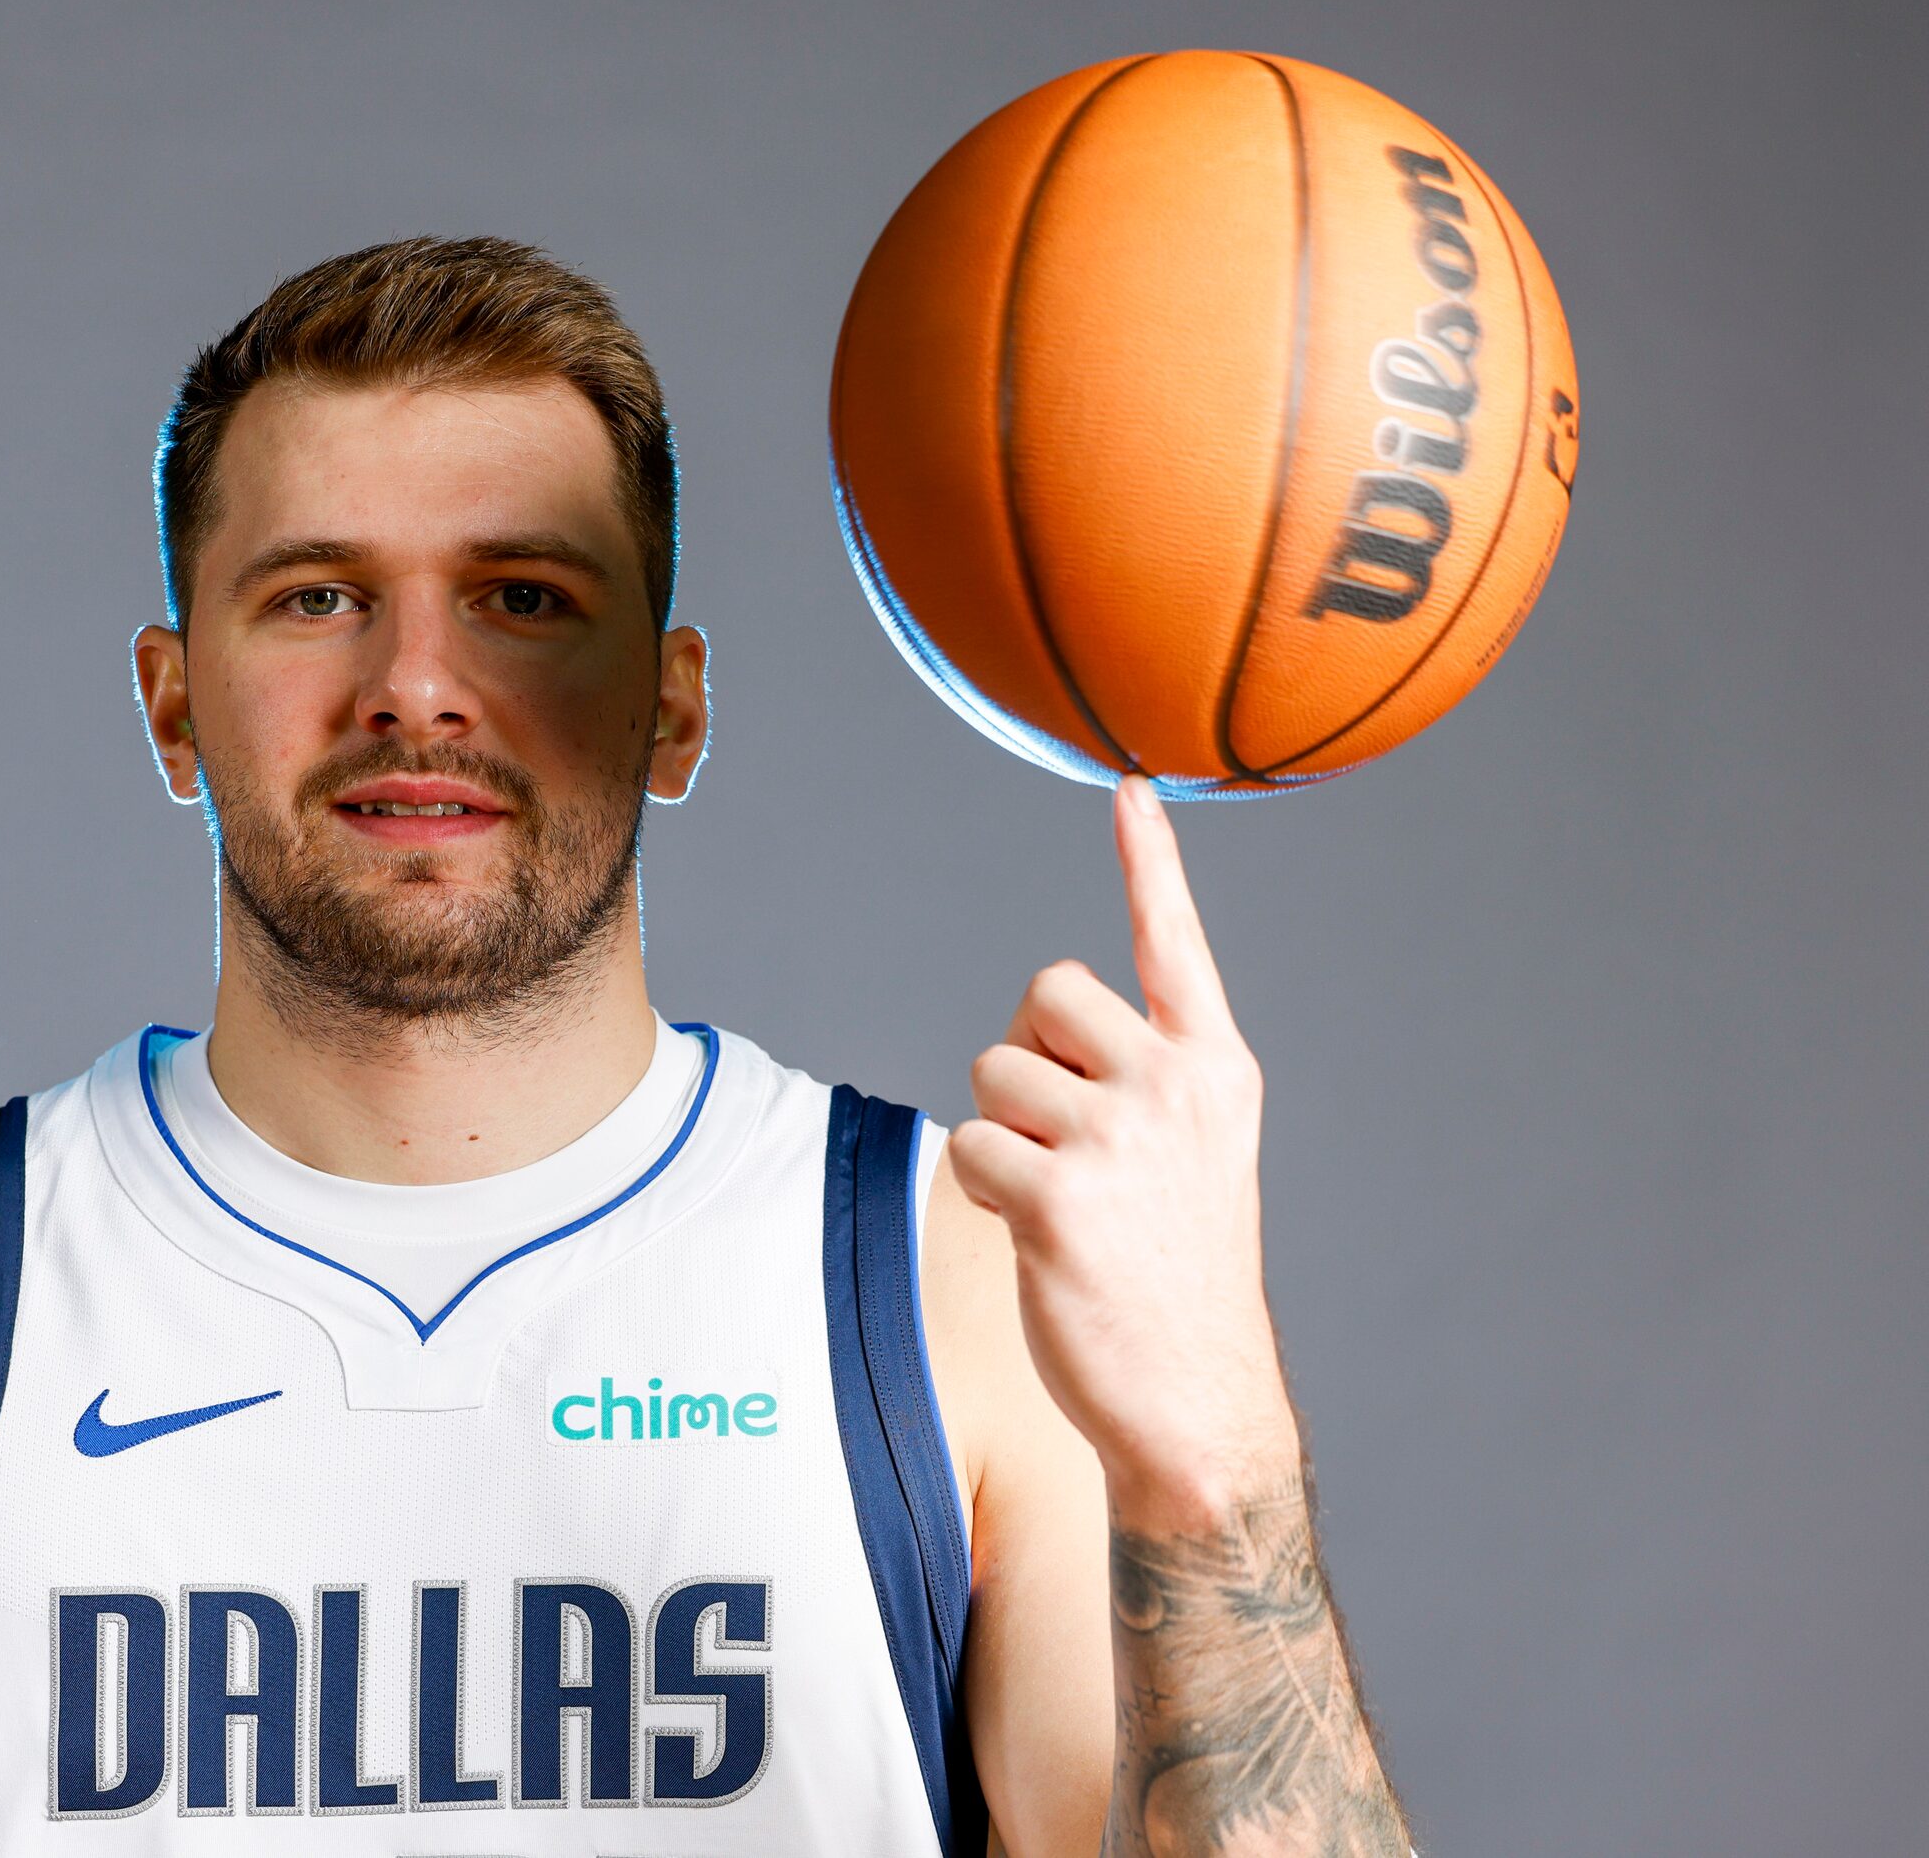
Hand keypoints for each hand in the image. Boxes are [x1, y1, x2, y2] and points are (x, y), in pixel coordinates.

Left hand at [945, 775, 1299, 1528]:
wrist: (1194, 1398)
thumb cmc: (1173, 1272)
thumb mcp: (1189, 1154)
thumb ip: (1136, 1079)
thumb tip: (1034, 1035)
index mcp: (1215, 1068)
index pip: (1173, 943)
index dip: (1148, 862)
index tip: (1126, 788)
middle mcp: (1176, 1087)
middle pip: (1043, 991)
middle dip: (1026, 1050)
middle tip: (1063, 1134)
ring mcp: (1120, 1140)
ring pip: (992, 1070)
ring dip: (1000, 1130)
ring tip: (1057, 1198)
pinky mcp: (1060, 1197)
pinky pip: (971, 1144)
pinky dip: (982, 1187)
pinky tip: (1034, 1235)